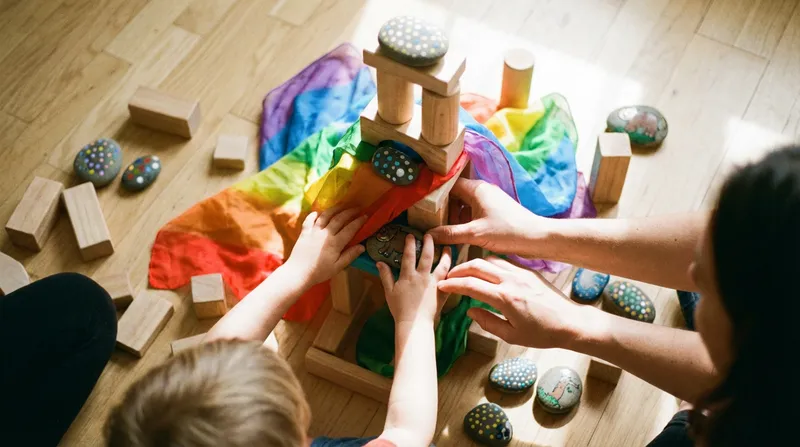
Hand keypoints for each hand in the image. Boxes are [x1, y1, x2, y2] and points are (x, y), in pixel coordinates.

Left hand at [284, 207, 366, 284]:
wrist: (298, 273)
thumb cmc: (319, 272)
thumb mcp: (337, 267)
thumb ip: (350, 255)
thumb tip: (362, 246)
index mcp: (335, 243)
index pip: (350, 228)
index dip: (359, 221)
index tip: (365, 216)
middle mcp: (325, 233)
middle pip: (339, 218)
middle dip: (350, 212)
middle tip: (357, 208)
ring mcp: (314, 231)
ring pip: (326, 215)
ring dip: (335, 209)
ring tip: (342, 206)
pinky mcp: (304, 232)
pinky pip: (309, 219)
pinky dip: (314, 214)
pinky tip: (319, 213)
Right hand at [378, 234, 451, 323]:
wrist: (414, 324)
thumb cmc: (400, 309)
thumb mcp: (389, 291)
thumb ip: (385, 275)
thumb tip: (379, 262)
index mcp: (408, 276)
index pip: (408, 255)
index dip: (409, 244)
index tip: (411, 235)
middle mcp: (422, 277)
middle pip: (427, 256)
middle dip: (428, 243)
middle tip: (430, 235)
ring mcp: (434, 284)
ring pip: (443, 265)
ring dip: (445, 254)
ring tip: (448, 247)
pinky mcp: (442, 291)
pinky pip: (450, 278)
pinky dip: (453, 271)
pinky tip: (455, 266)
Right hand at [427, 178, 547, 256]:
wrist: (536, 238)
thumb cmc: (507, 231)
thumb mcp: (474, 233)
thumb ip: (450, 233)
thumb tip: (428, 235)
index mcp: (476, 189)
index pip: (449, 185)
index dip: (435, 194)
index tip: (423, 205)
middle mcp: (483, 190)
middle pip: (456, 195)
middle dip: (444, 208)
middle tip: (431, 221)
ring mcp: (490, 200)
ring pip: (465, 204)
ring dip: (455, 216)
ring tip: (443, 230)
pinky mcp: (495, 211)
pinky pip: (474, 211)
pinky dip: (466, 220)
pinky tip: (460, 234)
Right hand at [437, 256, 588, 348]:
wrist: (570, 322)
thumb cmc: (542, 334)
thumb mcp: (512, 336)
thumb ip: (488, 322)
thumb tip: (470, 311)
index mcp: (504, 298)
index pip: (470, 285)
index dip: (452, 285)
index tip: (441, 287)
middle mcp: (510, 280)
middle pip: (476, 266)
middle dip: (458, 270)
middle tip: (448, 277)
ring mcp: (520, 272)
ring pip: (489, 260)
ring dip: (473, 264)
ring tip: (464, 273)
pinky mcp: (528, 270)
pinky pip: (502, 261)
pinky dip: (488, 263)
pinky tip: (484, 272)